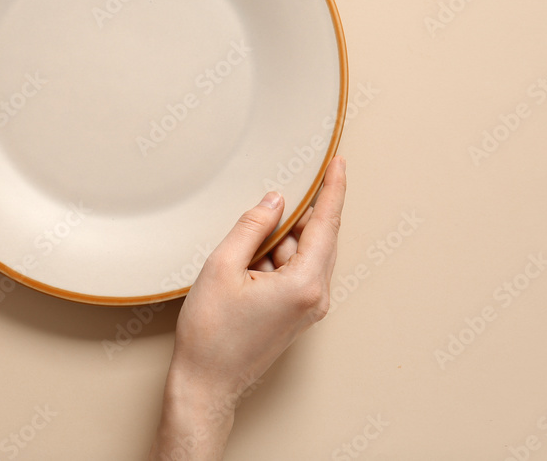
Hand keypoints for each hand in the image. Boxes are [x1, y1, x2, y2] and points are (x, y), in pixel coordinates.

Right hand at [149, 156, 345, 459]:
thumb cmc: (211, 333)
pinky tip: (246, 263)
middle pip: (318, 238)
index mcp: (305, 283)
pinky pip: (295, 272)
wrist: (207, 382)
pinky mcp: (297, 314)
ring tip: (242, 250)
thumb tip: (274, 201)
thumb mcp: (223, 266)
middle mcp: (316, 297)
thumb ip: (252, 227)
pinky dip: (276, 258)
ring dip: (280, 241)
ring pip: (304, 255)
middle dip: (298, 215)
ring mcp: (309, 308)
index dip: (333, 189)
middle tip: (275, 195)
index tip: (338, 163)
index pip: (327, 224)